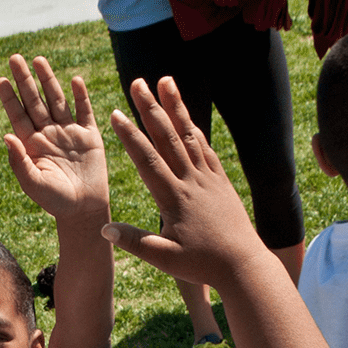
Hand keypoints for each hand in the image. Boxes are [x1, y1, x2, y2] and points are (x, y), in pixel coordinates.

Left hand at [0, 55, 109, 222]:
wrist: (84, 211)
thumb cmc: (55, 201)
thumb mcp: (33, 183)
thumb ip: (19, 161)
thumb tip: (6, 135)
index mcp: (32, 144)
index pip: (18, 115)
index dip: (10, 97)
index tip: (1, 79)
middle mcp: (48, 134)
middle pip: (35, 101)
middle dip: (25, 79)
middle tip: (14, 58)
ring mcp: (69, 133)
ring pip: (56, 100)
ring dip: (48, 80)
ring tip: (38, 60)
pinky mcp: (90, 136)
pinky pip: (84, 111)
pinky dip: (80, 96)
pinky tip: (74, 80)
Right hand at [103, 77, 266, 287]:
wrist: (243, 265)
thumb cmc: (202, 266)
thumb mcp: (164, 259)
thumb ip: (134, 242)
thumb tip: (104, 229)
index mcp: (174, 198)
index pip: (148, 160)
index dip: (130, 136)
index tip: (115, 114)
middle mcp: (192, 181)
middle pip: (167, 138)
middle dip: (150, 108)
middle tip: (137, 82)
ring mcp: (208, 178)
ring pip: (188, 135)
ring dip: (175, 107)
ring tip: (165, 81)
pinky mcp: (220, 181)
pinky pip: (205, 149)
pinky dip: (194, 130)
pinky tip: (188, 119)